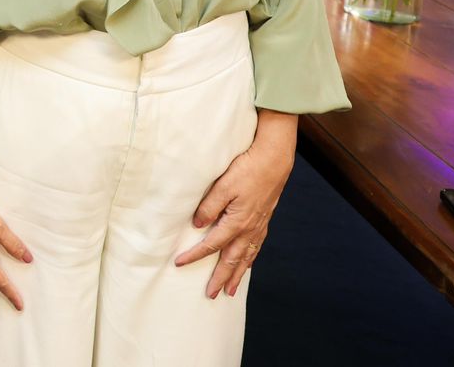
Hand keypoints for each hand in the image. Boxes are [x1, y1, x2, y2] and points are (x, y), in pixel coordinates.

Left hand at [175, 111, 297, 297]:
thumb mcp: (222, 185)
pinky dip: (250, 259)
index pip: (211, 245)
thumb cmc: (247, 169)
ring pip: (246, 257)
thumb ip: (209, 206)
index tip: (179, 264)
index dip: (194, 256)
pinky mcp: (264, 219)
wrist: (274, 159)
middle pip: (232, 260)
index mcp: (236, 222)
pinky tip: (247, 262)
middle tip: (212, 294)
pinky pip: (256, 247)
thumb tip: (197, 225)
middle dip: (221, 278)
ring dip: (237, 274)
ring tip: (231, 289)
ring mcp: (259, 225)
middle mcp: (249, 229)